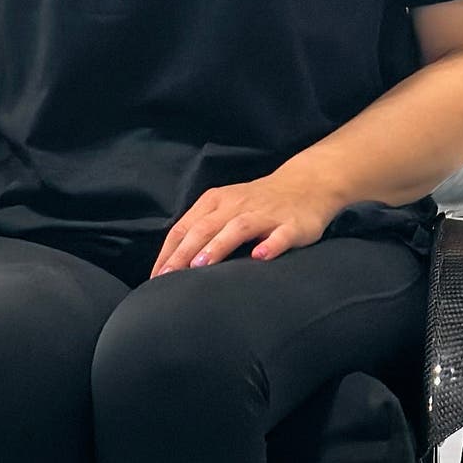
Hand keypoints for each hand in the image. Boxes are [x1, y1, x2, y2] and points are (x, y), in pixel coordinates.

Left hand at [149, 166, 344, 275]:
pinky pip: (280, 235)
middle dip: (184, 253)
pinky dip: (270, 245)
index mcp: (216, 202)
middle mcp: (237, 205)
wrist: (306, 184)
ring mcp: (265, 214)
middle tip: (168, 278)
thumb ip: (202, 230)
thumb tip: (172, 264)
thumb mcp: (225, 208)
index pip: (185, 227)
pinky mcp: (292, 225)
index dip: (169, 252)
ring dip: (218, 246)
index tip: (155, 277)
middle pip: (205, 228)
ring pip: (238, 228)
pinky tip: (260, 257)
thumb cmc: (257, 203)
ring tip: (201, 266)